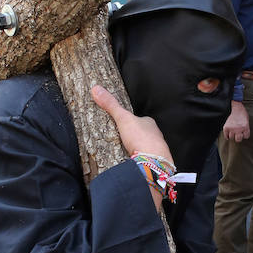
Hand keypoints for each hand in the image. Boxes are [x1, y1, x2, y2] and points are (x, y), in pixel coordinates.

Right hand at [92, 85, 173, 209]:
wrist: (154, 162)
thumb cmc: (141, 138)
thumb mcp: (123, 118)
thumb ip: (111, 105)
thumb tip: (96, 88)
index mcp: (150, 123)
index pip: (140, 119)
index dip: (132, 121)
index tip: (124, 123)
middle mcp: (156, 135)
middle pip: (143, 133)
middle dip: (135, 136)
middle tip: (123, 138)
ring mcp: (157, 150)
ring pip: (146, 147)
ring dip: (138, 149)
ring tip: (127, 152)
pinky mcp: (155, 163)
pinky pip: (147, 159)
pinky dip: (141, 160)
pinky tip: (134, 162)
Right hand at [223, 100, 248, 141]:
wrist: (237, 108)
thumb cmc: (243, 115)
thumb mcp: (247, 122)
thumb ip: (245, 129)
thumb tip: (242, 135)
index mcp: (245, 127)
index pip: (246, 137)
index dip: (245, 135)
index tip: (243, 132)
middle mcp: (238, 129)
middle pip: (238, 139)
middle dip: (238, 138)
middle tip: (237, 135)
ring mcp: (232, 128)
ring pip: (231, 137)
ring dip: (232, 136)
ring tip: (232, 133)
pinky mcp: (226, 127)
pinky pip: (226, 135)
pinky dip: (226, 136)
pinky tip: (228, 135)